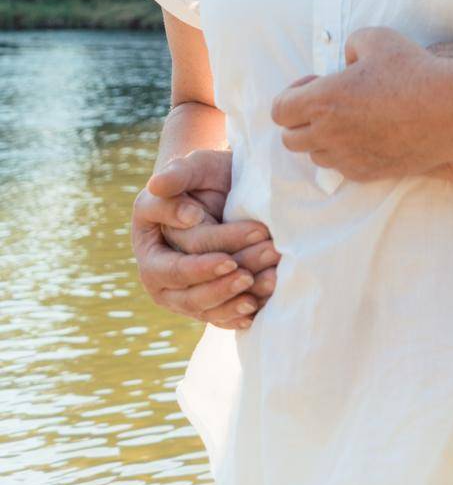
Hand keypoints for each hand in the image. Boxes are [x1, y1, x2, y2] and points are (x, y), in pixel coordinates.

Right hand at [131, 149, 280, 328]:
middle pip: (193, 295)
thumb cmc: (202, 177)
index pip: (176, 268)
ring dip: (239, 300)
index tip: (229, 260)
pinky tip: (259, 306)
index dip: (201, 267)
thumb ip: (174, 175)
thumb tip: (158, 187)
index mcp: (150, 252)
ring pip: (209, 309)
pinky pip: (222, 316)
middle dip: (227, 283)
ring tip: (270, 282)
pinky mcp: (209, 303)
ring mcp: (185, 296)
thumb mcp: (191, 168)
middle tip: (258, 268)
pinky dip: (241, 314)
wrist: (222, 191)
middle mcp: (163, 282)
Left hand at [272, 27, 452, 180]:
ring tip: (349, 119)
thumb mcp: (375, 37)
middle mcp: (329, 134)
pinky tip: (367, 134)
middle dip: (300, 120)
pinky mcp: (368, 173)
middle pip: (290, 139)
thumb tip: (344, 62)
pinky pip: (342, 168)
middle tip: (327, 103)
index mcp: (323, 100)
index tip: (314, 84)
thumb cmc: (413, 70)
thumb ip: (348, 46)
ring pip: (315, 155)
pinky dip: (345, 153)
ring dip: (322, 138)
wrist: (449, 111)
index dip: (291, 96)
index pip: (280, 110)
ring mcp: (348, 158)